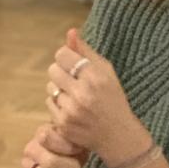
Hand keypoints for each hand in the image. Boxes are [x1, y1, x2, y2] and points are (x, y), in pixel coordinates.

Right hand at [20, 123, 86, 167]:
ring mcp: (26, 165)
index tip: (79, 150)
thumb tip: (82, 142)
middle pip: (49, 162)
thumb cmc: (73, 153)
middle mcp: (31, 148)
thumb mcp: (79, 143)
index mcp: (43, 132)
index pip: (47, 138)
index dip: (67, 146)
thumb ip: (79, 139)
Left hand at [46, 29, 149, 163]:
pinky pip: (50, 102)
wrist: (118, 135)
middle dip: (62, 73)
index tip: (73, 64)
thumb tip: (71, 31)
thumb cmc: (113, 99)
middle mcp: (83, 92)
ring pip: (50, 87)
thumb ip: (86, 51)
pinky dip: (59, 104)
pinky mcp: (63, 123)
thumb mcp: (106, 72)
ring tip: (76, 96)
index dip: (65, 57)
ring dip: (60, 89)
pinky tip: (73, 108)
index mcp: (96, 76)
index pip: (62, 54)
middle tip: (75, 81)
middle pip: (53, 69)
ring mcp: (71, 109)